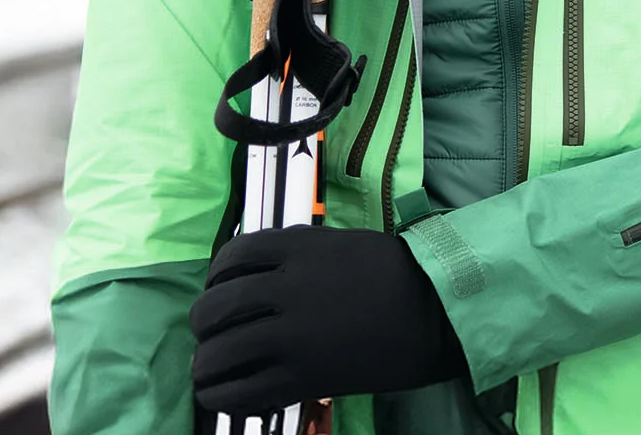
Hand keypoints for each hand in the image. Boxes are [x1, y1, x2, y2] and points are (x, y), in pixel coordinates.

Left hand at [191, 225, 466, 414]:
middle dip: (204, 323)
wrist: (436, 314)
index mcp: (299, 250)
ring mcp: (291, 337)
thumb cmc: (398, 274)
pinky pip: (238, 394)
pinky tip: (228, 393)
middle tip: (213, 332)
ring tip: (214, 368)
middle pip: (213, 307)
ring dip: (206, 364)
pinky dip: (222, 396)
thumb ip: (298, 252)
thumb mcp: (344, 245)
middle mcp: (286, 290)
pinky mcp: (300, 378)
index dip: (216, 275)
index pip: (231, 256)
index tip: (221, 287)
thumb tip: (258, 268)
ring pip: (216, 354)